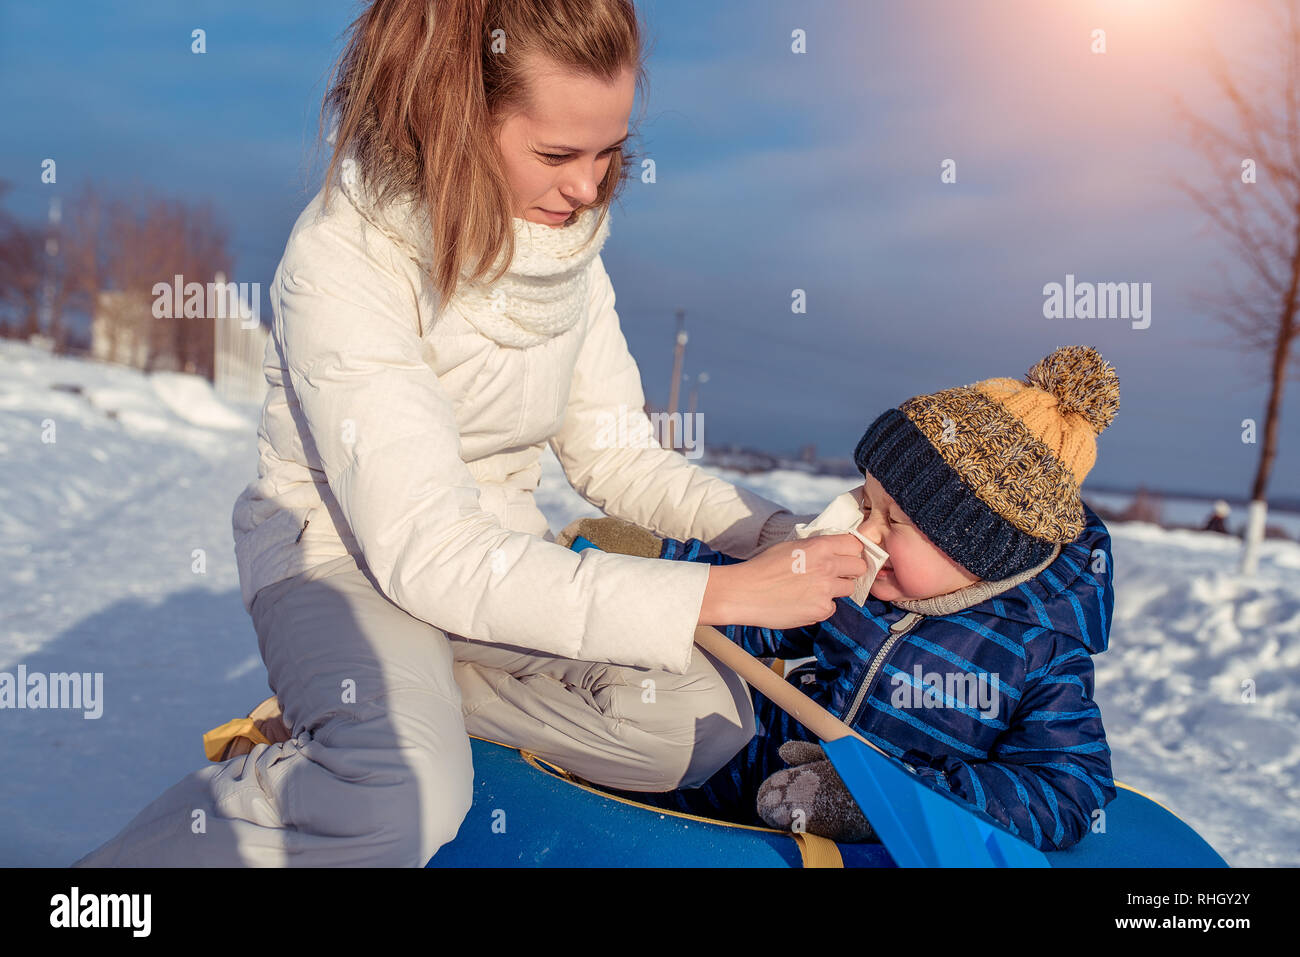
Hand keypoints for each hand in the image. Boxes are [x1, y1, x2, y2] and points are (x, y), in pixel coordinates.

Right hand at [699, 533, 866, 628]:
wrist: (744, 592)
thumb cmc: (762, 567)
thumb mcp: (790, 545)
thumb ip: (815, 546)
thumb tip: (833, 550)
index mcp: (820, 546)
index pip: (855, 545)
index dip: (850, 551)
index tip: (844, 557)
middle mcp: (827, 567)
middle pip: (860, 567)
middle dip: (850, 570)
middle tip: (835, 574)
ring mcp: (825, 590)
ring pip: (848, 589)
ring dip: (836, 589)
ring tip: (815, 589)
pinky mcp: (820, 610)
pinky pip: (831, 607)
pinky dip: (821, 606)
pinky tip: (802, 602)